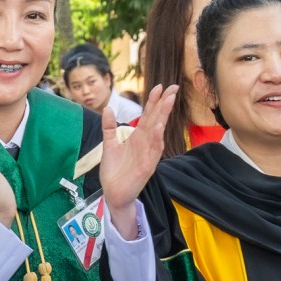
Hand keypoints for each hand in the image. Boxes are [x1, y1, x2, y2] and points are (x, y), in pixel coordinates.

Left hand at [101, 84, 178, 239]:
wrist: (114, 194)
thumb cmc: (114, 171)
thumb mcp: (109, 145)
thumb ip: (109, 128)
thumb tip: (107, 108)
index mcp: (138, 138)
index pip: (148, 116)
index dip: (153, 101)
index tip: (159, 86)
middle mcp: (146, 143)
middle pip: (157, 119)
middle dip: (164, 103)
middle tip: (173, 87)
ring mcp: (148, 154)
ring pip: (158, 131)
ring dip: (163, 116)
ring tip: (168, 100)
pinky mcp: (147, 166)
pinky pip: (154, 150)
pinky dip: (156, 138)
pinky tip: (159, 127)